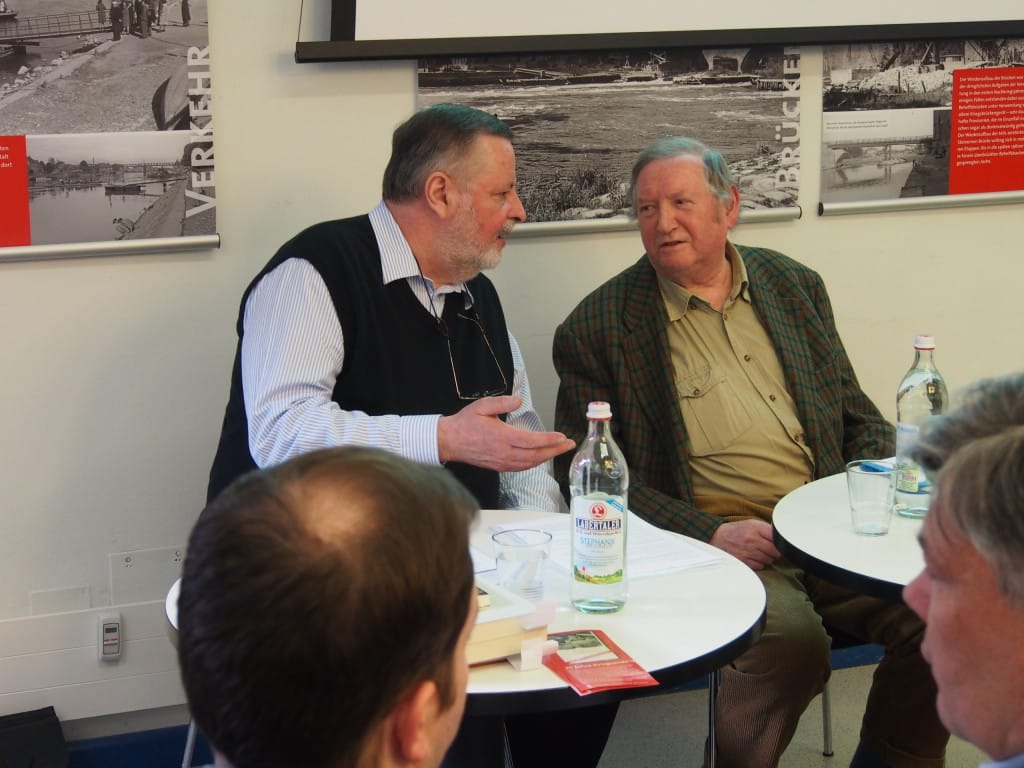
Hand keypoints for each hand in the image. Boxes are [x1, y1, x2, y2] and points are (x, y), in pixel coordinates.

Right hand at [437, 396, 575, 471]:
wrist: (449, 442)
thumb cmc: (465, 423)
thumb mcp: (482, 406)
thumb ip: (501, 403)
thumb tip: (518, 400)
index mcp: (501, 437)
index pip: (531, 441)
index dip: (549, 440)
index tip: (562, 437)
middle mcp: (504, 453)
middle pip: (536, 455)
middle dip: (555, 450)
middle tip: (570, 444)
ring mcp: (502, 462)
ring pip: (530, 463)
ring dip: (547, 457)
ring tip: (560, 450)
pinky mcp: (499, 467)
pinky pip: (522, 467)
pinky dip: (535, 463)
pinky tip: (542, 457)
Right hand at [709, 520, 779, 569]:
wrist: (717, 537)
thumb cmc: (736, 531)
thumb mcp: (751, 523)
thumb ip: (766, 529)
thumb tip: (781, 537)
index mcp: (755, 528)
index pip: (777, 538)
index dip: (780, 542)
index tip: (779, 543)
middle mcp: (752, 540)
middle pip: (775, 551)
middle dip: (774, 551)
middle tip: (769, 549)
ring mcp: (748, 552)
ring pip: (769, 560)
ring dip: (767, 558)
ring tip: (759, 552)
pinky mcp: (744, 561)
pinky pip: (760, 566)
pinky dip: (759, 563)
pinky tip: (753, 557)